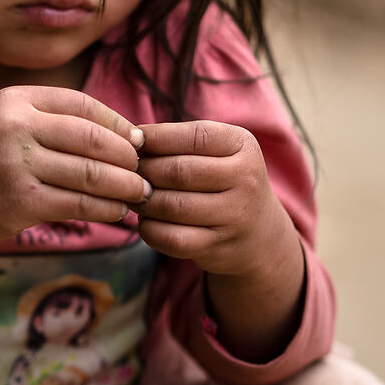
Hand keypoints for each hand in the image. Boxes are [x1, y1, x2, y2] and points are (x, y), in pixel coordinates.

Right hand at [0, 86, 148, 344]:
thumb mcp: (9, 122)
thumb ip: (55, 120)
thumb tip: (128, 133)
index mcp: (15, 101)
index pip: (83, 105)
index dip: (118, 124)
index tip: (139, 142)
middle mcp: (14, 128)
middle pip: (92, 138)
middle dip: (128, 157)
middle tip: (146, 171)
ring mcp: (15, 165)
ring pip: (90, 174)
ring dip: (124, 186)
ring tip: (141, 194)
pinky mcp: (19, 202)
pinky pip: (78, 204)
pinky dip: (106, 209)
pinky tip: (118, 212)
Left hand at [134, 120, 305, 359]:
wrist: (258, 232)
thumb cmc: (224, 180)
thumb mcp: (219, 151)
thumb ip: (182, 140)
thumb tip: (130, 138)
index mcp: (244, 147)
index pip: (194, 137)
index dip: (156, 137)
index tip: (133, 141)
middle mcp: (246, 180)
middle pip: (179, 172)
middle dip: (144, 171)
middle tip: (126, 172)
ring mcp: (234, 216)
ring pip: (172, 206)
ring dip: (143, 201)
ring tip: (134, 195)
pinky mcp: (218, 247)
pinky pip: (171, 238)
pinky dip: (149, 229)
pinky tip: (145, 221)